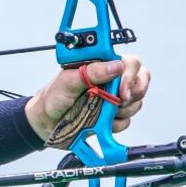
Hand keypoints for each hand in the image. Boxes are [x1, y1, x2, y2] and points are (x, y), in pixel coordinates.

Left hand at [24, 55, 150, 141]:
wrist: (46, 122)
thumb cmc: (53, 97)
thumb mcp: (67, 81)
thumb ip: (91, 72)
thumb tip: (115, 66)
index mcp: (101, 66)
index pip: (129, 63)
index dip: (130, 75)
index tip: (121, 90)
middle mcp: (111, 81)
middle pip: (140, 80)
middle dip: (132, 93)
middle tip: (118, 102)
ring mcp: (114, 99)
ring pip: (136, 102)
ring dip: (122, 110)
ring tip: (101, 111)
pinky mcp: (113, 116)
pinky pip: (126, 120)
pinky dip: (115, 124)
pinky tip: (101, 122)